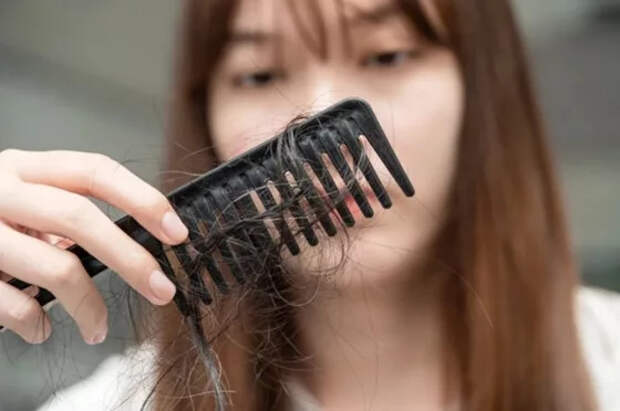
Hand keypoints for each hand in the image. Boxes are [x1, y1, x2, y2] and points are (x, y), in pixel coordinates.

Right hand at [0, 149, 188, 344]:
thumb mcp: (20, 196)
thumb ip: (63, 211)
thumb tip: (122, 244)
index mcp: (25, 166)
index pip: (96, 171)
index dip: (142, 199)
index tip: (175, 231)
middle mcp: (0, 190)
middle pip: (80, 219)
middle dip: (130, 259)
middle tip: (161, 288)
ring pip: (54, 268)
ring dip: (89, 307)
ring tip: (98, 328)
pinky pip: (13, 305)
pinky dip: (36, 324)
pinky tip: (42, 329)